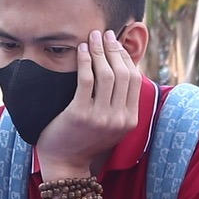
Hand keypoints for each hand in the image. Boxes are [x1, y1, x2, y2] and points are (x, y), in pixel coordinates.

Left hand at [35, 28, 143, 177]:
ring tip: (93, 37)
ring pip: (106, 74)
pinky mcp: (81, 114)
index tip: (116, 43)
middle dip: (114, 49)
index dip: (125, 57)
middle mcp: (119, 119)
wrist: (65, 163)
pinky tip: (81, 49)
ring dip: (100, 51)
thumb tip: (122, 69)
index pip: (134, 79)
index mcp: (130, 120)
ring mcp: (101, 117)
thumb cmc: (85, 140)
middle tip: (105, 34)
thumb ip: (119, 104)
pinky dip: (84, 60)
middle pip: (122, 74)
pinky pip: (86, 80)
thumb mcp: (110, 125)